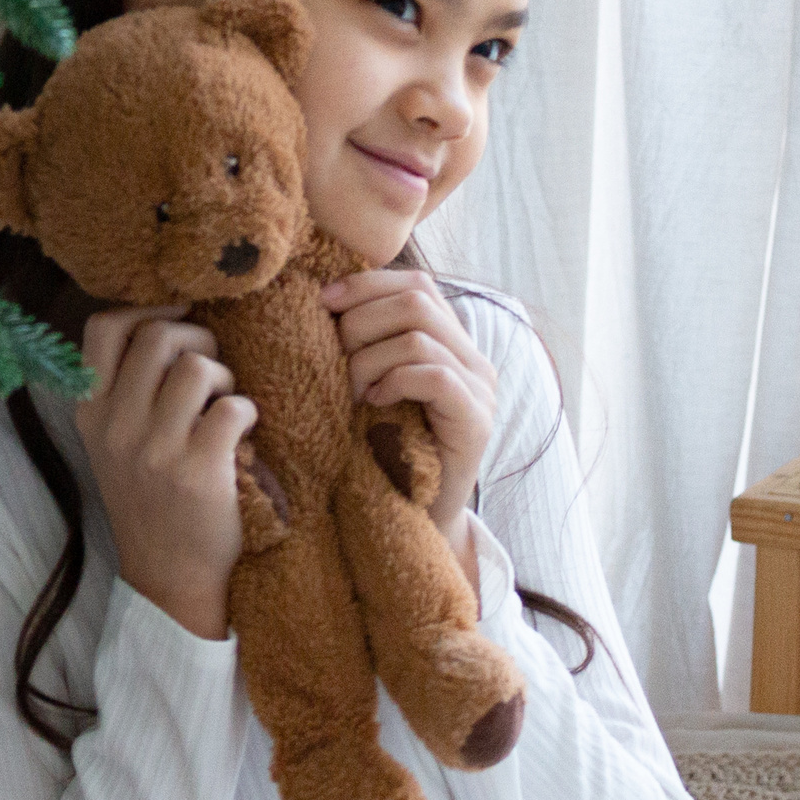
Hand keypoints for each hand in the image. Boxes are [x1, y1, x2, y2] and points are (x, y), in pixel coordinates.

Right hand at [71, 305, 255, 640]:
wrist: (168, 576)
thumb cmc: (149, 498)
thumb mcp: (113, 443)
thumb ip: (125, 389)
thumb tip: (168, 320)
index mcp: (91, 412)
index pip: (103, 328)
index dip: (146, 309)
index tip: (177, 317)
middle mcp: (116, 426)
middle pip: (158, 335)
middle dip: (198, 338)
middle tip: (212, 369)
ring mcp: (155, 449)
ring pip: (197, 365)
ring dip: (225, 377)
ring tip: (225, 405)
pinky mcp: (199, 471)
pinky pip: (234, 407)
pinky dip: (248, 413)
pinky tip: (243, 437)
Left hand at [323, 270, 494, 587]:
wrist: (411, 517)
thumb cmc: (381, 448)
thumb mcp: (368, 384)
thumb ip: (363, 343)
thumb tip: (319, 298)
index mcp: (450, 340)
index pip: (416, 282)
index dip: (366, 285)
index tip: (322, 303)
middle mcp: (473, 358)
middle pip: (417, 300)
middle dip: (360, 321)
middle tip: (334, 358)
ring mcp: (480, 389)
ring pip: (420, 336)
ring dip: (369, 358)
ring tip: (351, 390)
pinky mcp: (476, 421)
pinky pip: (435, 377)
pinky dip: (393, 382)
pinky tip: (372, 403)